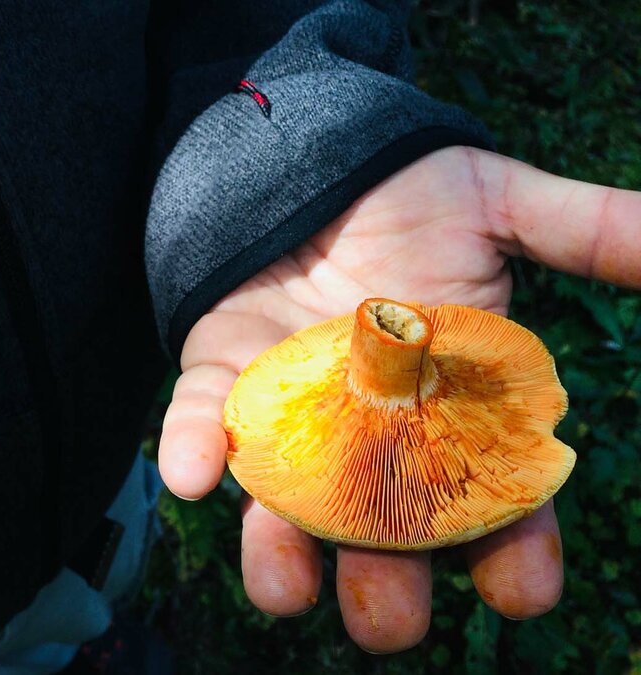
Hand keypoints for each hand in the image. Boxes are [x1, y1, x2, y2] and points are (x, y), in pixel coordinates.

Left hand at [158, 146, 640, 652]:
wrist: (310, 158)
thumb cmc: (409, 193)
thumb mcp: (500, 204)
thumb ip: (586, 230)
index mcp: (449, 420)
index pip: (493, 513)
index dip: (514, 560)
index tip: (522, 588)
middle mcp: (370, 443)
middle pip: (383, 550)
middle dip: (384, 597)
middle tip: (388, 612)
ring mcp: (292, 423)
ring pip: (283, 521)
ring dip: (279, 561)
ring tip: (285, 584)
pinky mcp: (221, 386)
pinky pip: (199, 427)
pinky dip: (193, 450)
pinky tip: (196, 474)